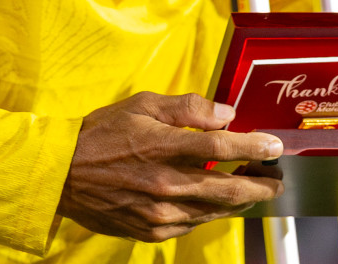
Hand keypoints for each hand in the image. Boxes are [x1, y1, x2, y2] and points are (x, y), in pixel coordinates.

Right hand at [57, 92, 283, 241]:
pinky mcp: (152, 232)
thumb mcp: (142, 104)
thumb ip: (188, 108)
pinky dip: (210, 213)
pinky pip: (193, 224)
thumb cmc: (101, 134)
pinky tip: (216, 202)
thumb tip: (226, 114)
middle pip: (230, 189)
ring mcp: (160, 213)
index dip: (256, 147)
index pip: (223, 146)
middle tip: (276, 179)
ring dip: (240, 201)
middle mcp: (166, 184)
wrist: (60, 175)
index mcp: (163, 146)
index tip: (275, 146)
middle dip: (261, 185)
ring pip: (215, 211)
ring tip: (253, 189)